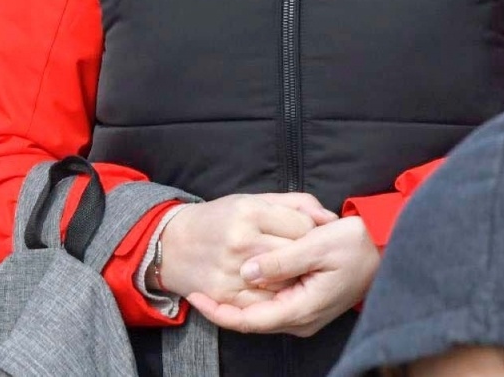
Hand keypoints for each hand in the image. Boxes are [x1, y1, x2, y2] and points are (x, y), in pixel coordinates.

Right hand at [159, 192, 335, 306]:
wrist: (172, 245)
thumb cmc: (219, 218)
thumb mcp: (254, 200)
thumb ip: (296, 204)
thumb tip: (330, 218)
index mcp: (250, 212)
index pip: (302, 226)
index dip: (311, 231)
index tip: (307, 234)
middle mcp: (241, 241)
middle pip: (295, 255)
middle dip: (304, 256)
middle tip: (304, 256)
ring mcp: (232, 270)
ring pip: (283, 283)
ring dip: (293, 281)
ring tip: (292, 272)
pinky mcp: (225, 294)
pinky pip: (263, 304)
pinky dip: (274, 298)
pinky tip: (274, 288)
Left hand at [187, 216, 379, 337]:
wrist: (385, 248)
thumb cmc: (356, 244)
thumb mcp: (316, 244)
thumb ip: (280, 260)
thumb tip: (247, 272)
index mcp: (301, 309)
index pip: (249, 321)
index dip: (219, 312)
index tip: (195, 297)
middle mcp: (300, 319)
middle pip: (251, 320)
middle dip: (223, 306)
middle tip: (196, 287)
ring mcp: (304, 313)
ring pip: (260, 312)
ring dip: (237, 300)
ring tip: (211, 282)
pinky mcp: (306, 303)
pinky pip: (272, 303)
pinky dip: (254, 293)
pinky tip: (241, 276)